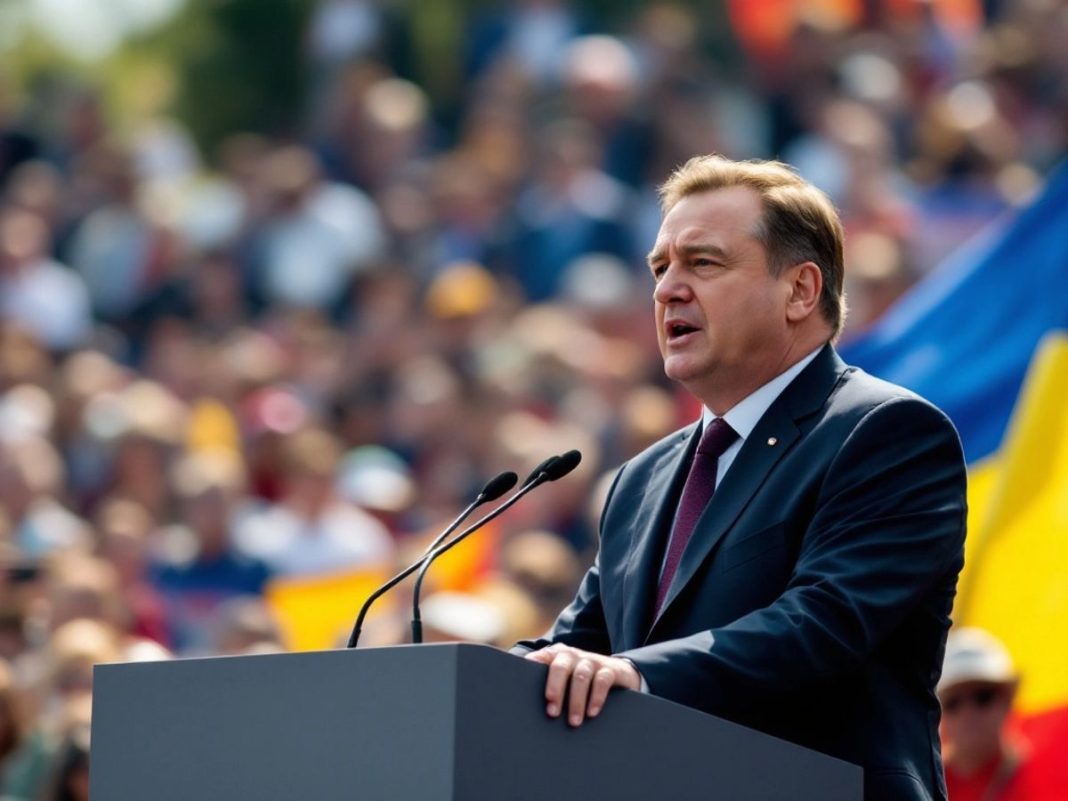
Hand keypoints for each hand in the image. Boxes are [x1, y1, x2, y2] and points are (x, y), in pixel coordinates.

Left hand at [524, 643, 641, 726]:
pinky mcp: (610, 669)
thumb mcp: (563, 679)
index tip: (522, 682)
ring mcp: (591, 660)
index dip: (531, 667)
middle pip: (559, 667)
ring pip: (581, 676)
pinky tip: (592, 712)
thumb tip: (519, 701)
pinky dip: (596, 697)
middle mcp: (572, 655)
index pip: (540, 658)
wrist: (617, 673)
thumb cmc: (580, 681)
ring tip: (573, 722)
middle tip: (552, 713)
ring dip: (576, 701)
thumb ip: (546, 685)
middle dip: (555, 689)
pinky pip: (602, 681)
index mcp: (555, 656)